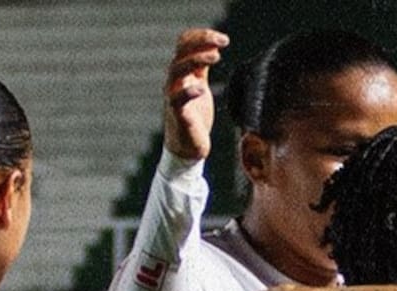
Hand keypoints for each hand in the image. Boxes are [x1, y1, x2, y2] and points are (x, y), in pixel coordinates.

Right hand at [163, 27, 228, 160]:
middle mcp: (174, 81)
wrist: (187, 147)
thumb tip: (213, 46)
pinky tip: (201, 89)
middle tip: (223, 42)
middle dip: (201, 42)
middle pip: (181, 52)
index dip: (201, 36)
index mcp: (181, 72)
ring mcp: (173, 96)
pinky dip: (188, 92)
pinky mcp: (177, 114)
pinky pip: (177, 99)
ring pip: (176, 70)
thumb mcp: (200, 86)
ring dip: (195, 60)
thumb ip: (202, 68)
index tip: (223, 39)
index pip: (184, 44)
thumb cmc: (195, 116)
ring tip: (215, 57)